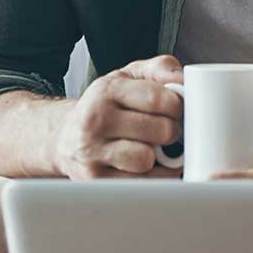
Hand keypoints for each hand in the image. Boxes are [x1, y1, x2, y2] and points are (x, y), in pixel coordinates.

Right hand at [51, 55, 183, 179]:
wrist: (67, 138)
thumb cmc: (106, 106)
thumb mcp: (129, 77)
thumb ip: (160, 69)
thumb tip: (185, 79)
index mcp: (106, 90)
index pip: (158, 98)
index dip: (177, 106)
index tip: (175, 109)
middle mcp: (94, 121)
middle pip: (161, 130)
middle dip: (171, 131)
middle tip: (163, 130)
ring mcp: (91, 153)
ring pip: (147, 159)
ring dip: (157, 156)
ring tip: (149, 147)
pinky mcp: (95, 180)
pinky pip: (141, 183)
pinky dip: (151, 176)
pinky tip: (143, 165)